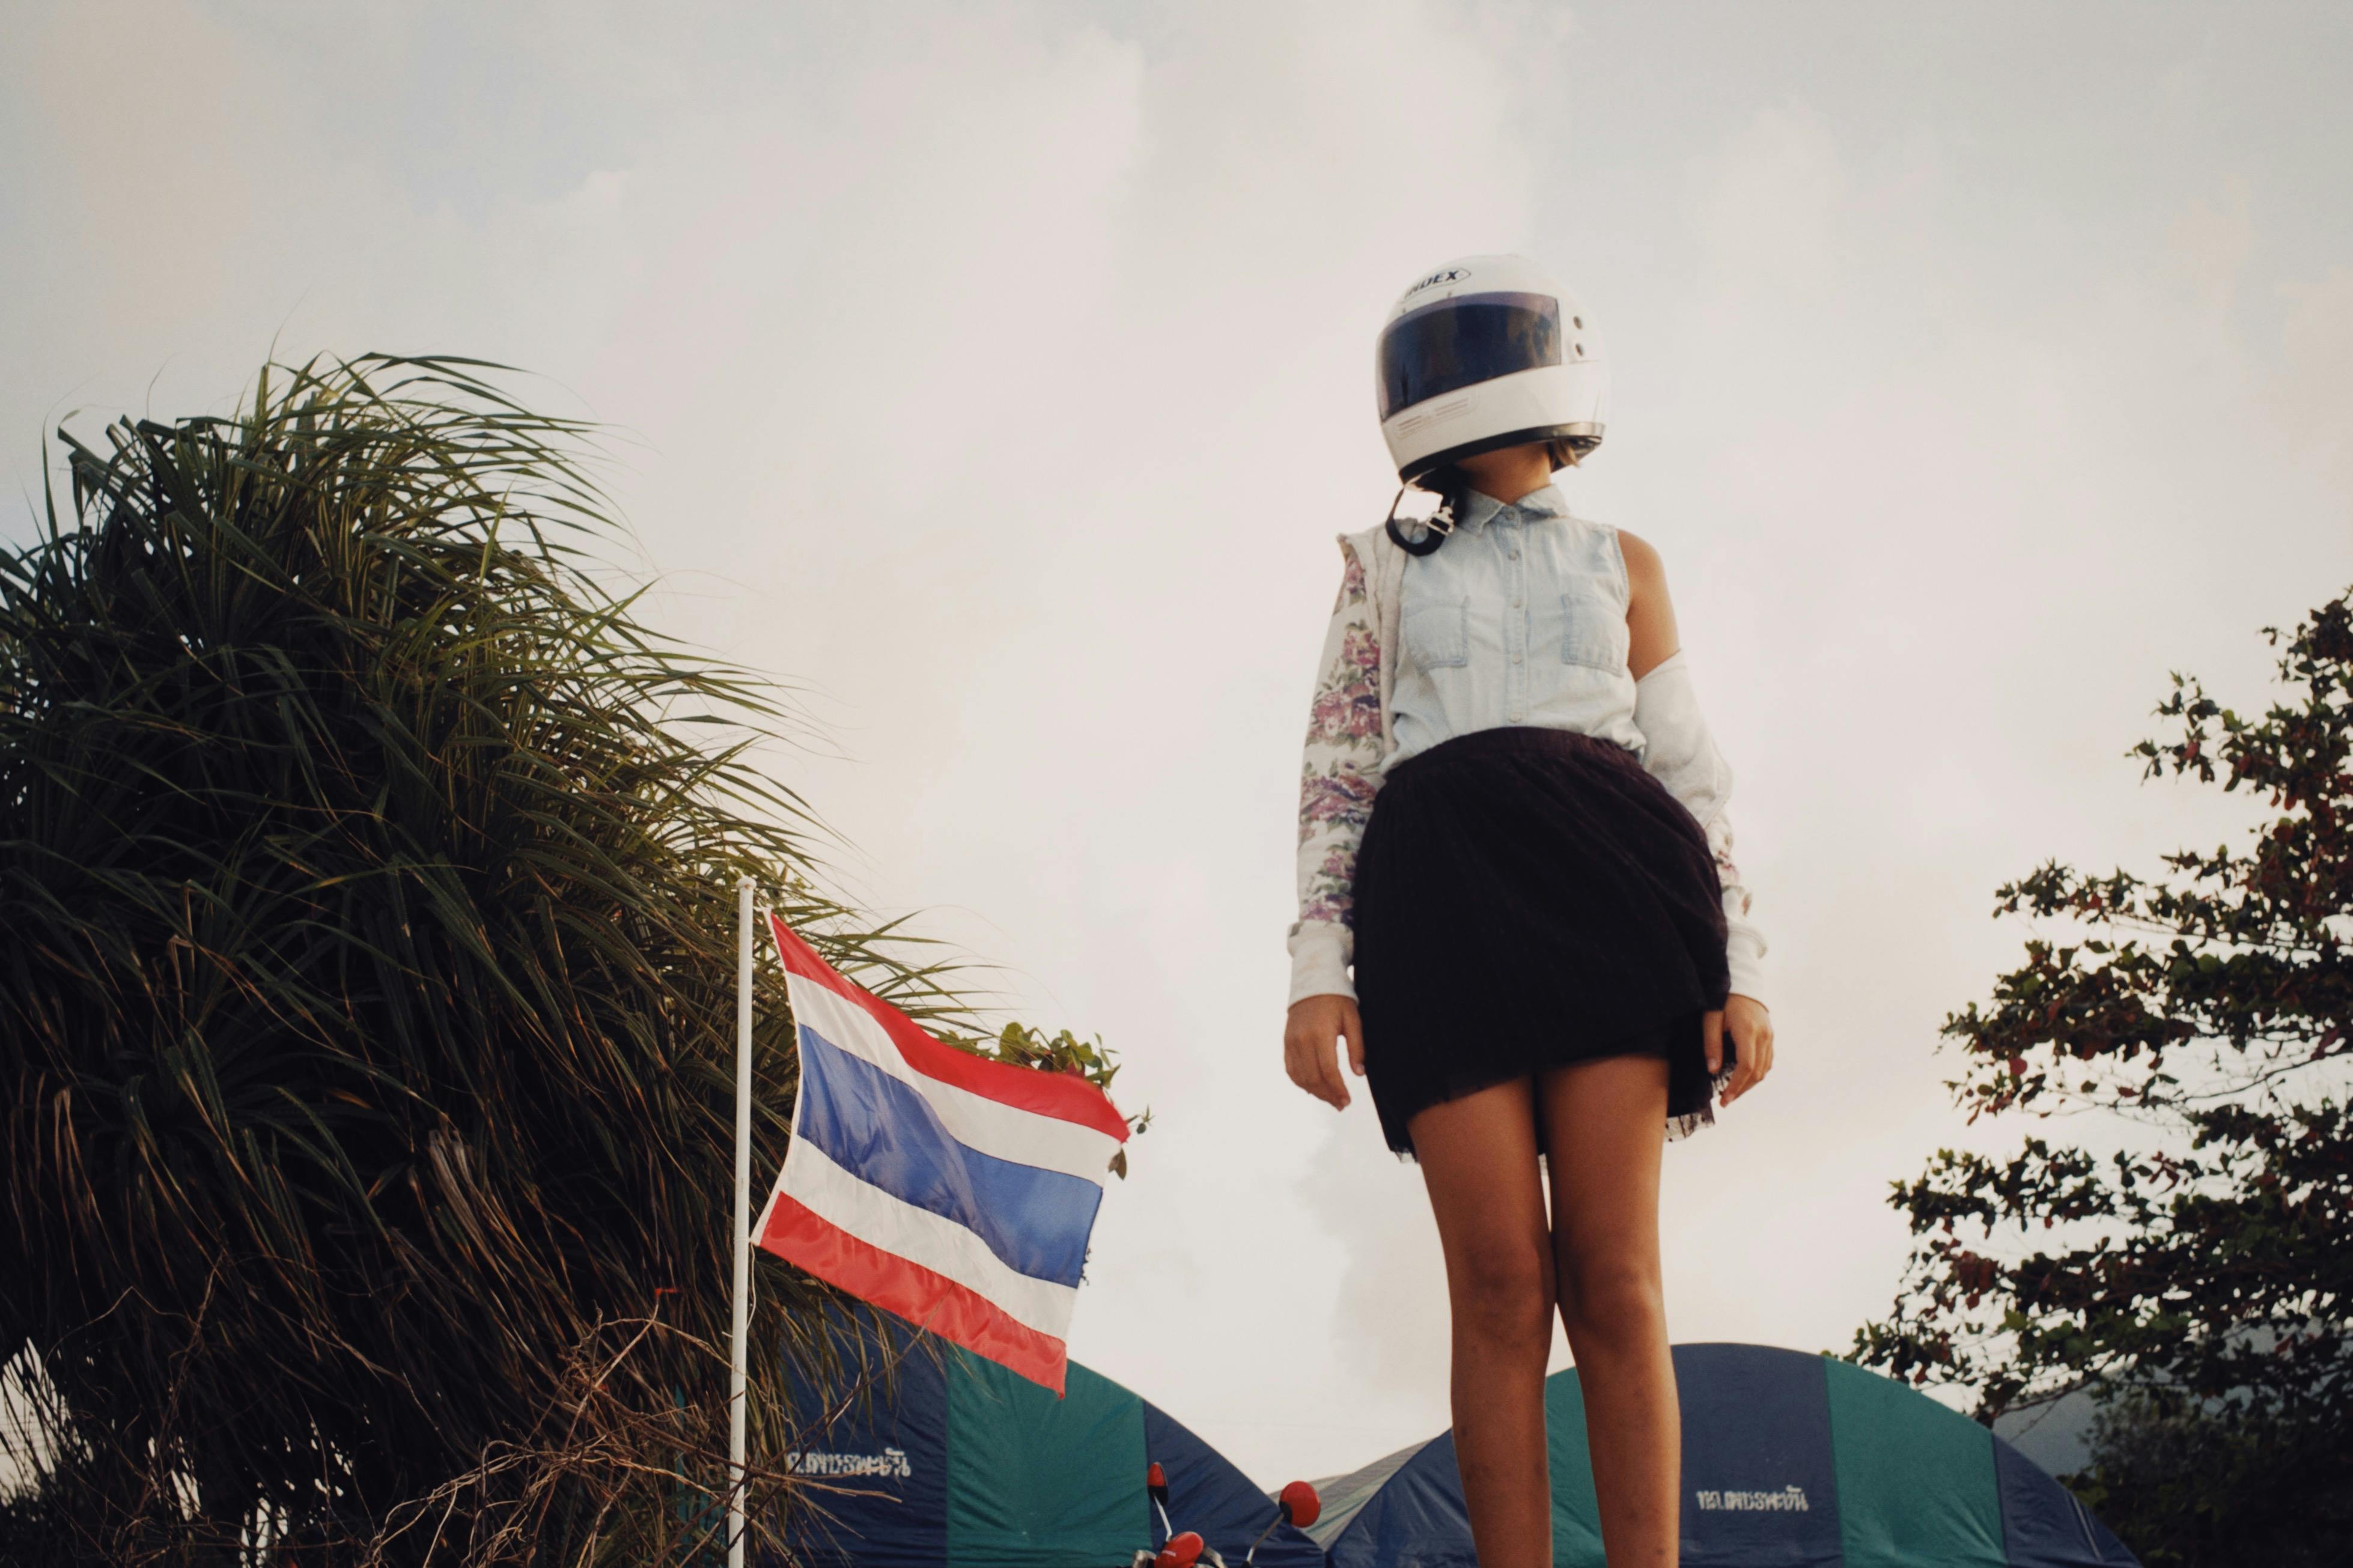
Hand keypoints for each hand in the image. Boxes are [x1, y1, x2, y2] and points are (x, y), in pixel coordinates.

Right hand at [1284, 994, 1364, 1109]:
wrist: (1312, 981)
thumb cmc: (1337, 1000)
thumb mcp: (1353, 1019)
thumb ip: (1357, 1047)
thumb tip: (1359, 1073)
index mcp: (1320, 1033)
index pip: (1328, 1070)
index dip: (1338, 1089)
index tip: (1347, 1101)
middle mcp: (1302, 1039)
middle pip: (1313, 1077)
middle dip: (1328, 1095)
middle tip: (1341, 1105)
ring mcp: (1291, 1041)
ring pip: (1300, 1077)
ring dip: (1315, 1092)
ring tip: (1330, 1099)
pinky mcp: (1286, 1042)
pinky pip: (1290, 1069)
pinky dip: (1300, 1082)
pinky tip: (1313, 1089)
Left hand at [1705, 995, 1774, 1106]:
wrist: (1742, 981)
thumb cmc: (1723, 998)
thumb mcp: (1711, 1018)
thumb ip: (1712, 1043)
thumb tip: (1712, 1070)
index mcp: (1748, 1031)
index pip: (1746, 1066)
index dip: (1736, 1086)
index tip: (1724, 1100)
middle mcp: (1764, 1036)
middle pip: (1757, 1072)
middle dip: (1741, 1089)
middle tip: (1725, 1101)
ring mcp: (1770, 1036)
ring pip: (1764, 1069)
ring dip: (1749, 1084)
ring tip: (1732, 1093)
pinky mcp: (1770, 1036)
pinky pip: (1767, 1061)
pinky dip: (1756, 1073)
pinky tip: (1742, 1079)